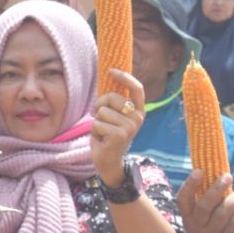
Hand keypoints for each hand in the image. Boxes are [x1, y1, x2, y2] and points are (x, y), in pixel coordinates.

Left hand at [90, 69, 145, 185]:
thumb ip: (114, 102)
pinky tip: (102, 139)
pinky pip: (98, 123)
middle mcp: (138, 118)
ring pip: (102, 111)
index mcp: (138, 111)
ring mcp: (130, 127)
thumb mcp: (113, 116)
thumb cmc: (108, 135)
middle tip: (103, 120)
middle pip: (112, 97)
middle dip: (100, 106)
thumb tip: (108, 77)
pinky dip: (95, 131)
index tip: (111, 71)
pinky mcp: (120, 136)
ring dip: (97, 121)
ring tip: (103, 132)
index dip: (125, 77)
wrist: (108, 161)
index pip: (137, 88)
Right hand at [178, 171, 233, 232]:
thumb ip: (206, 203)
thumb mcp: (200, 221)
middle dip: (216, 189)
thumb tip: (218, 176)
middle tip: (227, 176)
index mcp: (188, 218)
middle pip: (205, 206)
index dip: (189, 184)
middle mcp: (197, 226)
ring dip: (233, 201)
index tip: (199, 171)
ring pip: (221, 215)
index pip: (183, 199)